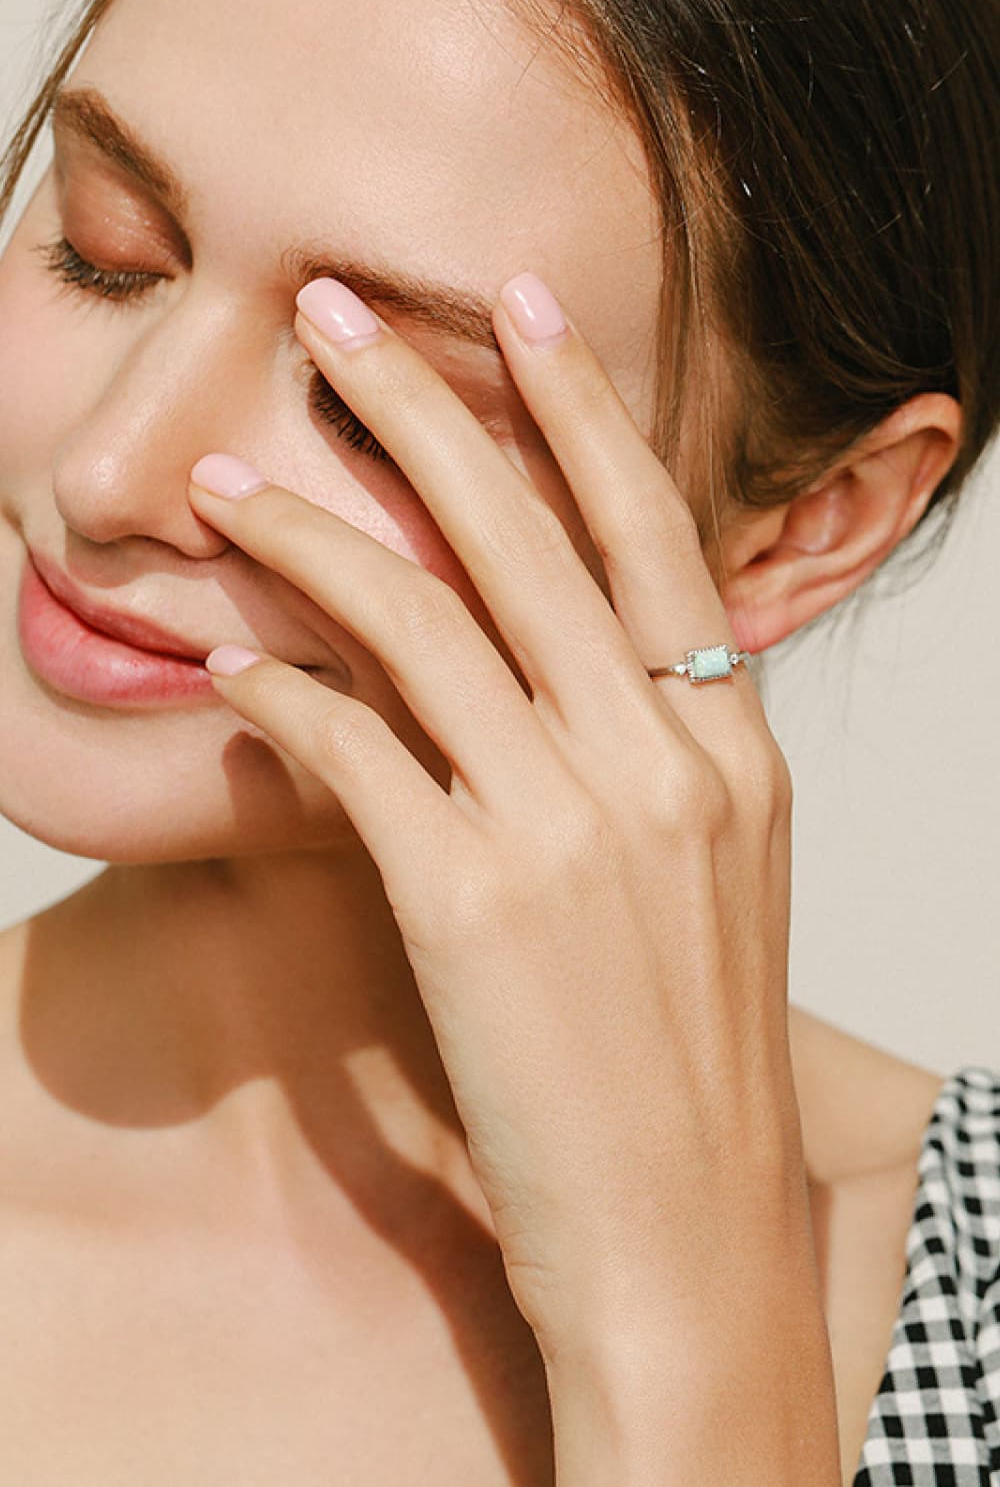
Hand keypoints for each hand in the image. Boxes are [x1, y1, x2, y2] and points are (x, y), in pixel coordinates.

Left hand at [187, 271, 810, 1379]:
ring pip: (426, 624)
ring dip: (314, 537)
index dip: (579, 410)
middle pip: (528, 541)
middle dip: (425, 410)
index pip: (652, 536)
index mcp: (731, 752)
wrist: (685, 1238)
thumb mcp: (710, 882)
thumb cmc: (688, 1066)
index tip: (518, 311)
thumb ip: (651, 758)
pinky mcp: (473, 905)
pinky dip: (286, 698)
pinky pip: (357, 754)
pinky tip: (232, 669)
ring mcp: (572, 830)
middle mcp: (665, 764)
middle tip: (340, 318)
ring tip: (228, 481)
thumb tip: (549, 665)